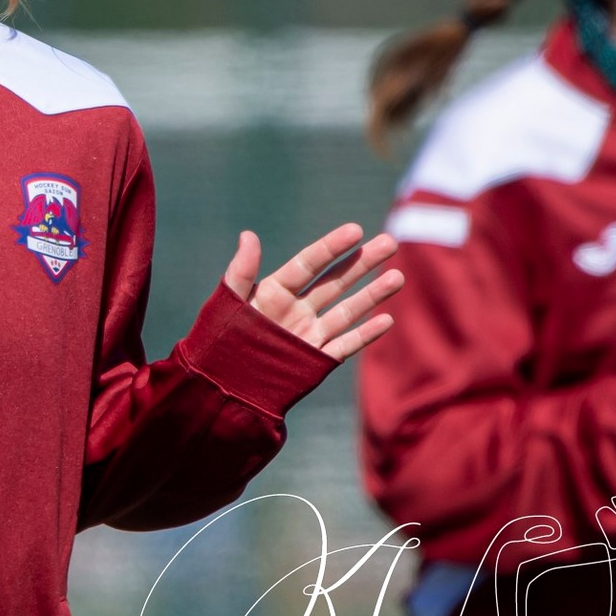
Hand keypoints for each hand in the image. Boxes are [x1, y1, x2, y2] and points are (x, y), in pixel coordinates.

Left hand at [223, 223, 399, 361]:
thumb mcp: (227, 302)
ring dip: (372, 295)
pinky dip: (366, 334)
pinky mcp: (315, 360)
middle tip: (390, 242)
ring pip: (347, 311)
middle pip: (336, 282)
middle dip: (363, 263)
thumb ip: (240, 271)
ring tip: (398, 277)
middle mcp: (297, 309)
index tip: (356, 230)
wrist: (219, 385)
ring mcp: (309, 334)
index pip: (309, 263)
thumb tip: (249, 234)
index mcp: (275, 291)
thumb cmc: (217, 340)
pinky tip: (387, 320)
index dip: (332, 247)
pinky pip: (345, 345)